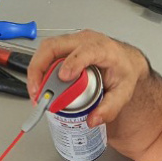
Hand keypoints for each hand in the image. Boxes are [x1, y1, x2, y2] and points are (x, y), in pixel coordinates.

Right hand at [27, 30, 149, 127]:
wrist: (125, 61)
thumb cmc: (124, 71)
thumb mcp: (124, 92)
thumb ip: (110, 108)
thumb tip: (93, 119)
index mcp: (103, 48)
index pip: (85, 51)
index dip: (72, 63)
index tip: (63, 77)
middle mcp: (85, 41)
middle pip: (54, 46)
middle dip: (40, 68)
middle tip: (38, 91)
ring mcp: (72, 42)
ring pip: (46, 49)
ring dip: (36, 70)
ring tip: (36, 92)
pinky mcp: (64, 48)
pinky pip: (46, 55)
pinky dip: (39, 71)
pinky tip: (40, 87)